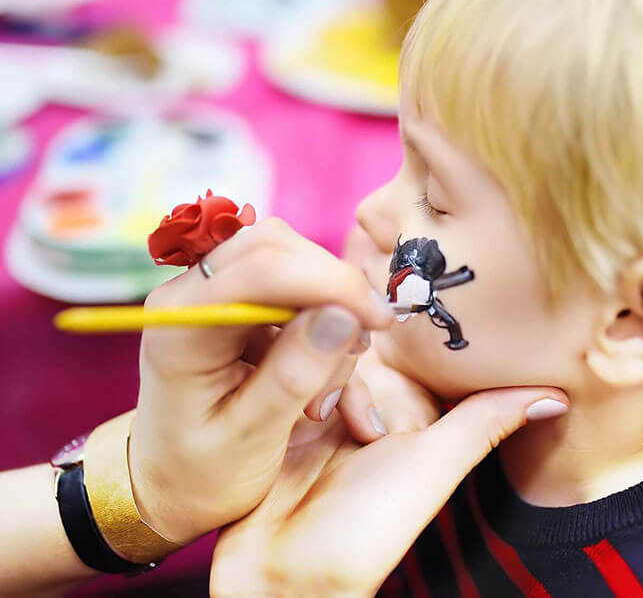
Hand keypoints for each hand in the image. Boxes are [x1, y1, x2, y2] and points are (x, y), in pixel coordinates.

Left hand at [127, 218, 395, 543]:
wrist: (167, 489)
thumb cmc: (200, 475)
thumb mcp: (250, 439)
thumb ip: (294, 375)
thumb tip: (343, 316)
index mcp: (182, 324)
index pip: (262, 267)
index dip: (331, 282)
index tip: (379, 320)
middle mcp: (193, 296)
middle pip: (278, 248)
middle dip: (334, 290)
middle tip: (366, 343)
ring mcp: (215, 297)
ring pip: (294, 266)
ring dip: (331, 319)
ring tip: (325, 397)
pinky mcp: (241, 310)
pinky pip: (297, 295)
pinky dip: (327, 334)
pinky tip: (330, 393)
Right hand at [212, 381, 568, 597]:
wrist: (282, 574)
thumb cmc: (367, 530)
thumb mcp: (433, 466)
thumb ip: (486, 421)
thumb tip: (558, 396)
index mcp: (409, 417)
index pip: (413, 359)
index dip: (407, 372)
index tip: (398, 401)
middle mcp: (366, 408)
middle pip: (367, 352)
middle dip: (362, 384)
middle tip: (358, 432)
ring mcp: (319, 408)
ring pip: (328, 353)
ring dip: (324, 381)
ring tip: (319, 424)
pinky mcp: (278, 410)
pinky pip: (289, 366)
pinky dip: (293, 377)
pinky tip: (297, 408)